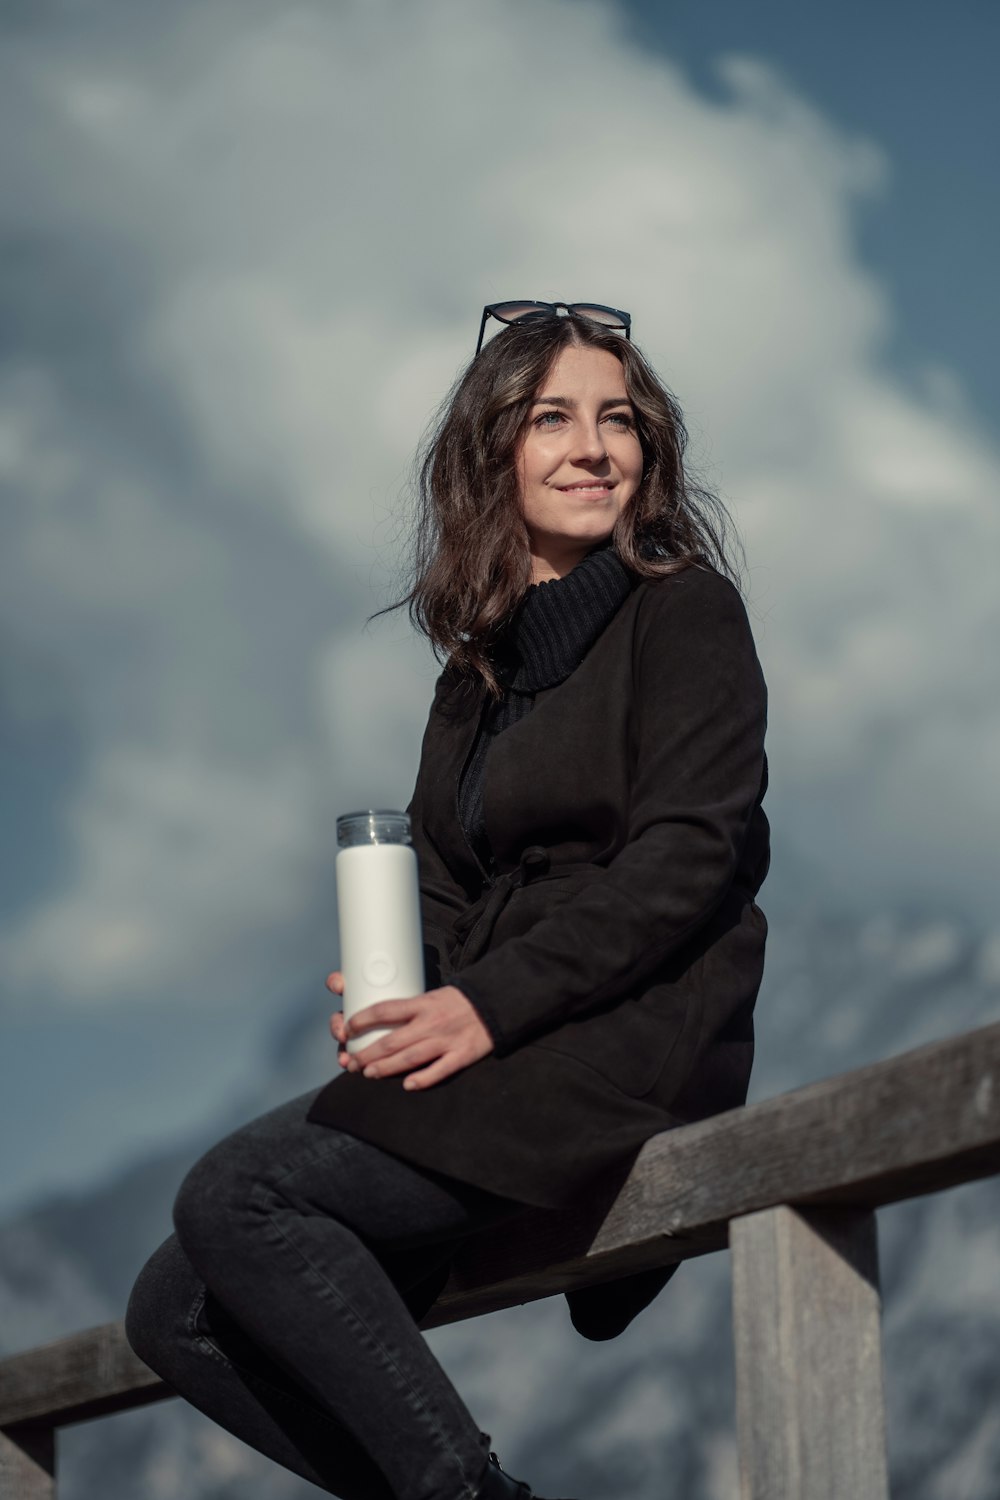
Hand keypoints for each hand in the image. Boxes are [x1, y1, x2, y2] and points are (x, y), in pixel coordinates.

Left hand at [325, 971, 493, 1089]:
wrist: (495, 1002)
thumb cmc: (460, 1000)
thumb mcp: (433, 995)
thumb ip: (412, 1008)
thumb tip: (383, 1018)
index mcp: (422, 1004)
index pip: (385, 1010)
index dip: (362, 1020)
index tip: (348, 1028)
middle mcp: (431, 1022)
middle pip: (391, 1041)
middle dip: (367, 1054)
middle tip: (352, 1063)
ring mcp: (446, 1040)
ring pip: (409, 1058)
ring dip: (386, 1068)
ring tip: (368, 1073)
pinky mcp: (462, 1055)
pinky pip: (440, 1070)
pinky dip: (423, 1079)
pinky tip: (408, 1085)